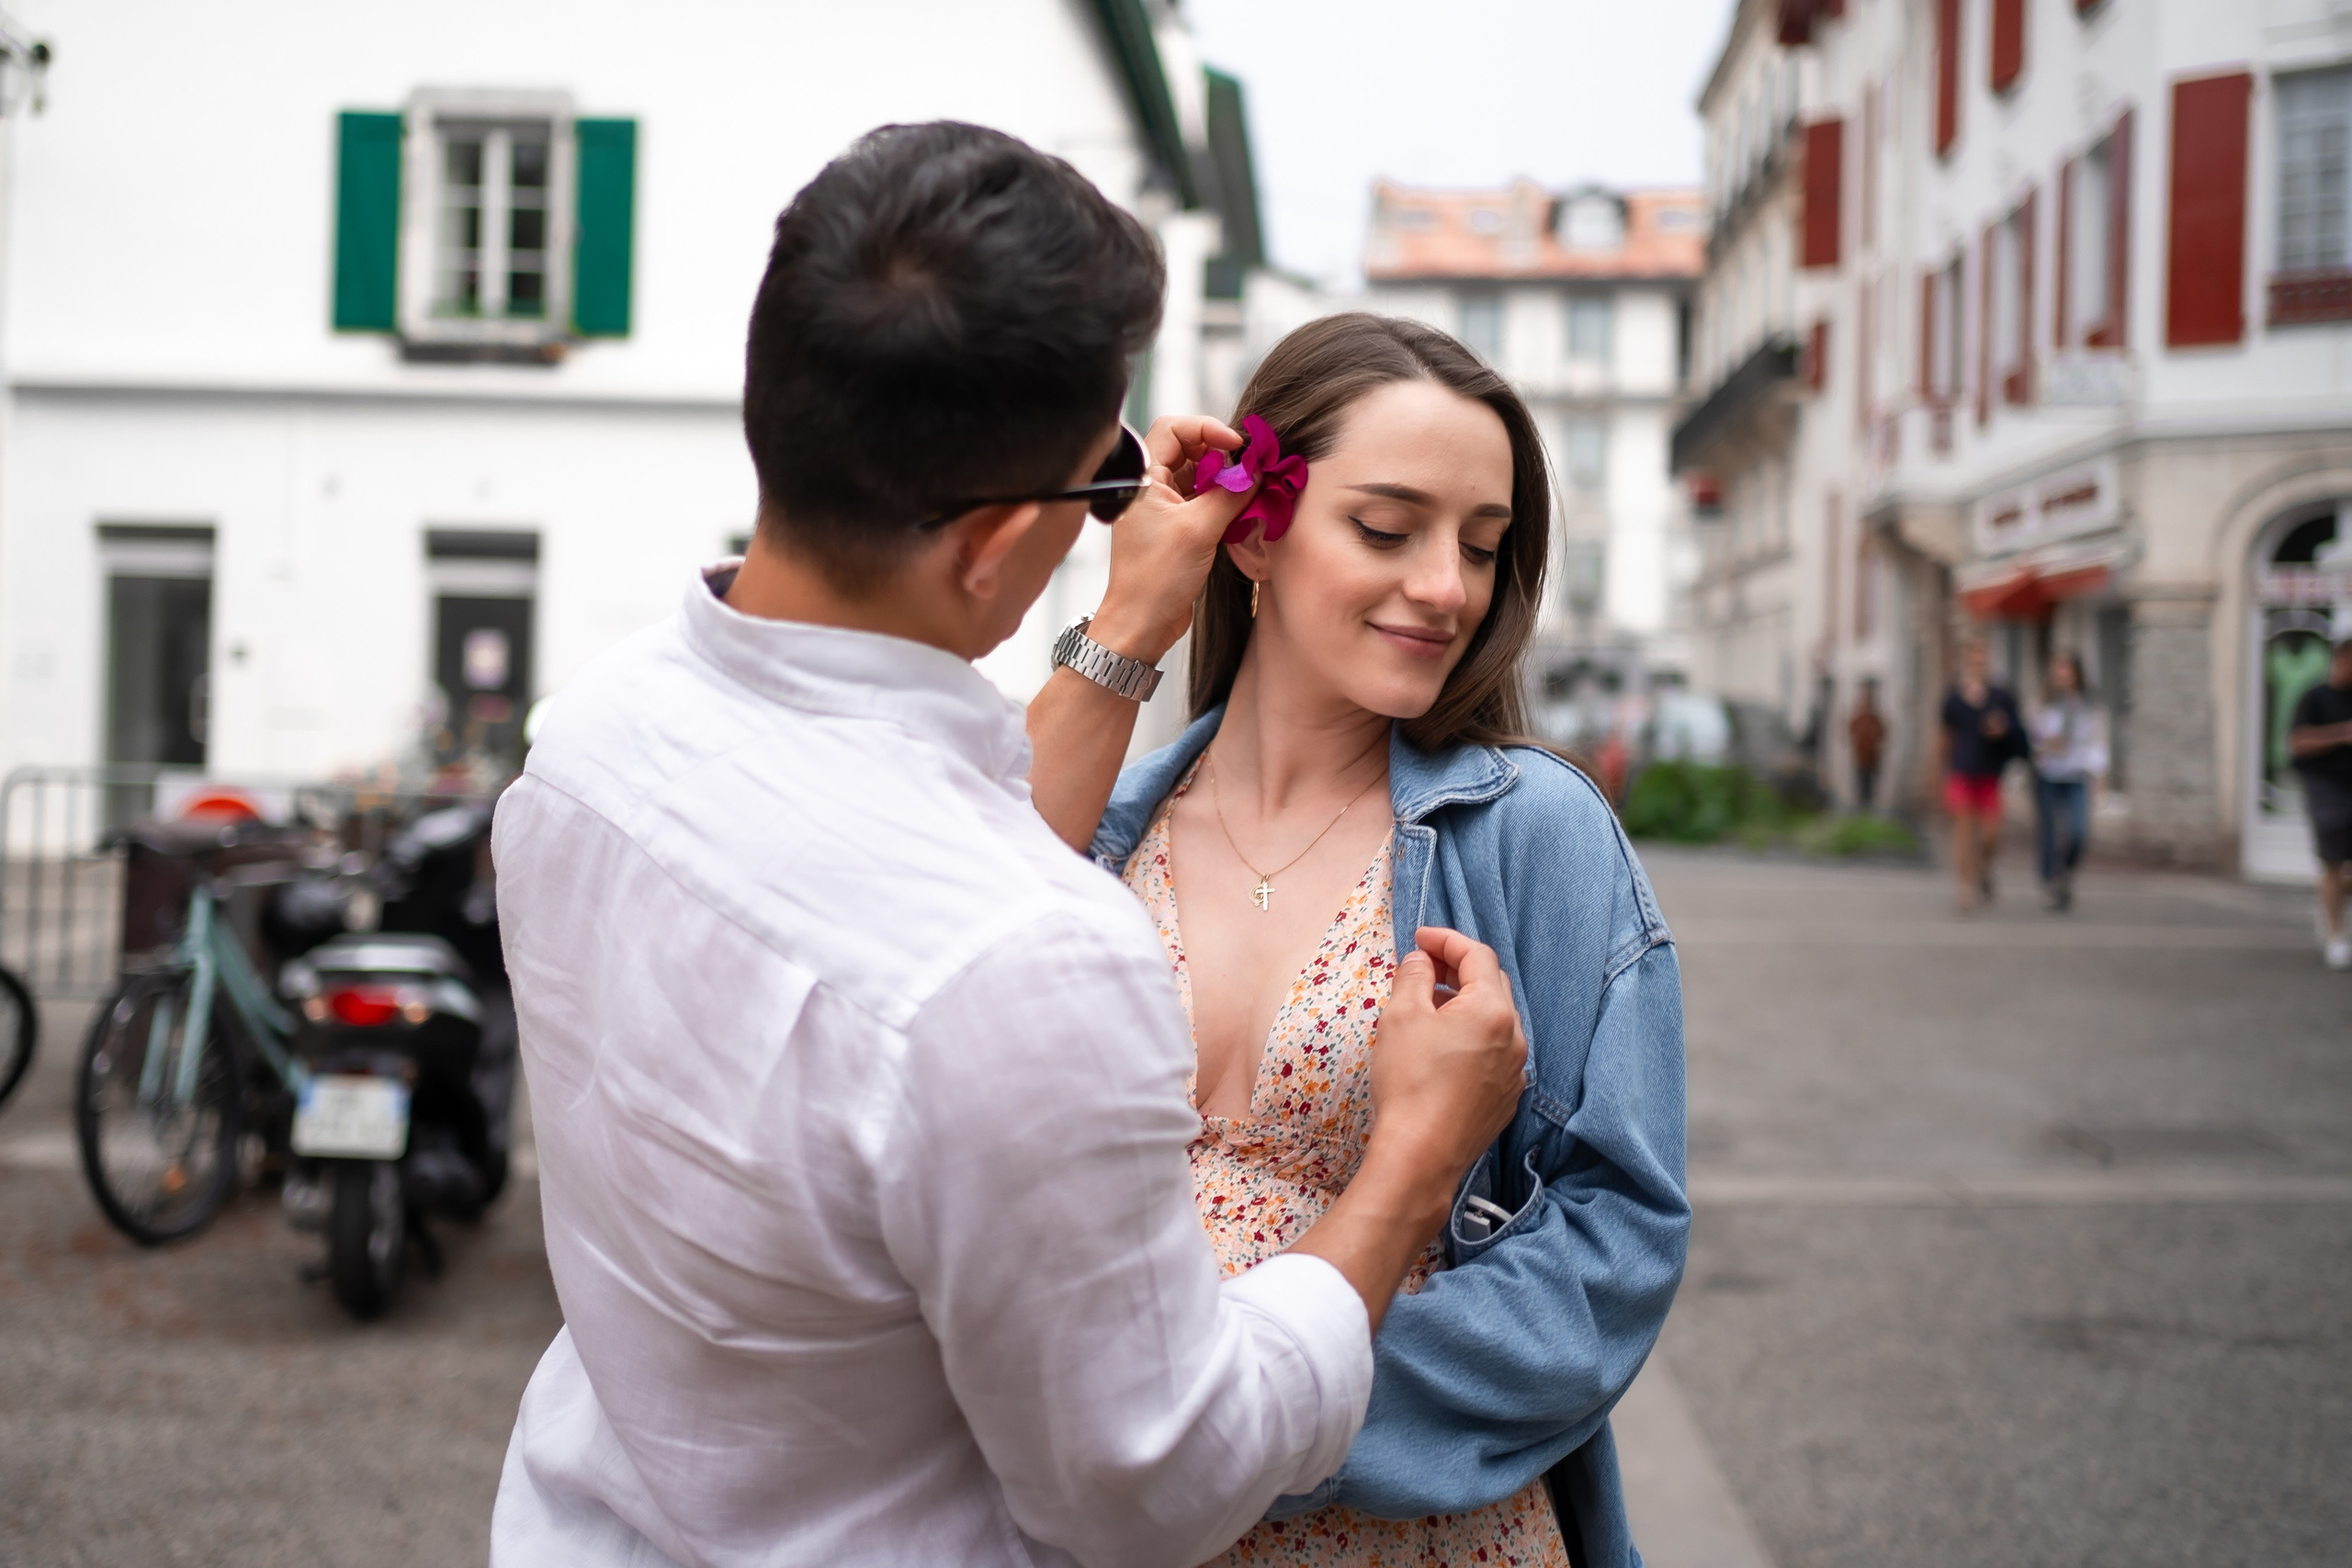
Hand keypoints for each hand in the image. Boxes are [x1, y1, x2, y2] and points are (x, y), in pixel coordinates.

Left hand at [1086, 415, 1255, 662]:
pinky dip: (1224, 501)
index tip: (1236, 444)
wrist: (1142, 624)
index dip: (1206, 428)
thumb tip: (1256, 472)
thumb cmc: (1156, 578)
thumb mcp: (1198, 529)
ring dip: (1226, 480)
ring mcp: (1164, 509)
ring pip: (1200, 477)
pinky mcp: (1178, 528)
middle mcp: (1150, 489)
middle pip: (1190, 450)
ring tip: (1251, 490)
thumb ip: (1229, 494)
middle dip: (1222, 455)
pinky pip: (1204, 501)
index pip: (1173, 429)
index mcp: (1143, 479)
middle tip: (1250, 468)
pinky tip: (1244, 509)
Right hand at [1366, 928, 1528, 1181]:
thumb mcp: (1400, 1017)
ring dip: (1465, 1005)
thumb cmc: (1409, 1082)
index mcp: (1492, 1009)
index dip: (1446, 940)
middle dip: (1458, 969)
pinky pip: (1494, 1052)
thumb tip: (1421, 960)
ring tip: (1429, 1008)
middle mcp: (1514, 1036)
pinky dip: (1472, 1038)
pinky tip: (1443, 1048)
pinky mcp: (1506, 1097)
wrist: (1421, 1154)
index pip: (1476, 955)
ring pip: (1494, 1020)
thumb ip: (1414, 976)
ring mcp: (1514, 1070)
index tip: (1419, 938)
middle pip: (1491, 984)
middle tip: (1424, 967)